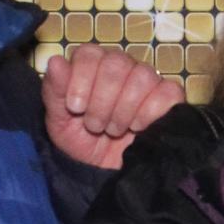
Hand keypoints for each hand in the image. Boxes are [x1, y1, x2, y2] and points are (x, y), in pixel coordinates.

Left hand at [42, 47, 182, 169]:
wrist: (103, 170)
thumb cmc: (79, 140)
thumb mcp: (58, 122)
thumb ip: (54, 92)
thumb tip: (55, 61)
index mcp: (91, 65)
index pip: (89, 54)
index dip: (82, 79)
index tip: (76, 108)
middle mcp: (120, 66)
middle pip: (116, 63)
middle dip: (102, 100)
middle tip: (95, 125)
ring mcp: (146, 79)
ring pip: (142, 77)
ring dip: (124, 110)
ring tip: (114, 129)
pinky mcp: (168, 97)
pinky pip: (167, 92)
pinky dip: (150, 112)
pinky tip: (137, 127)